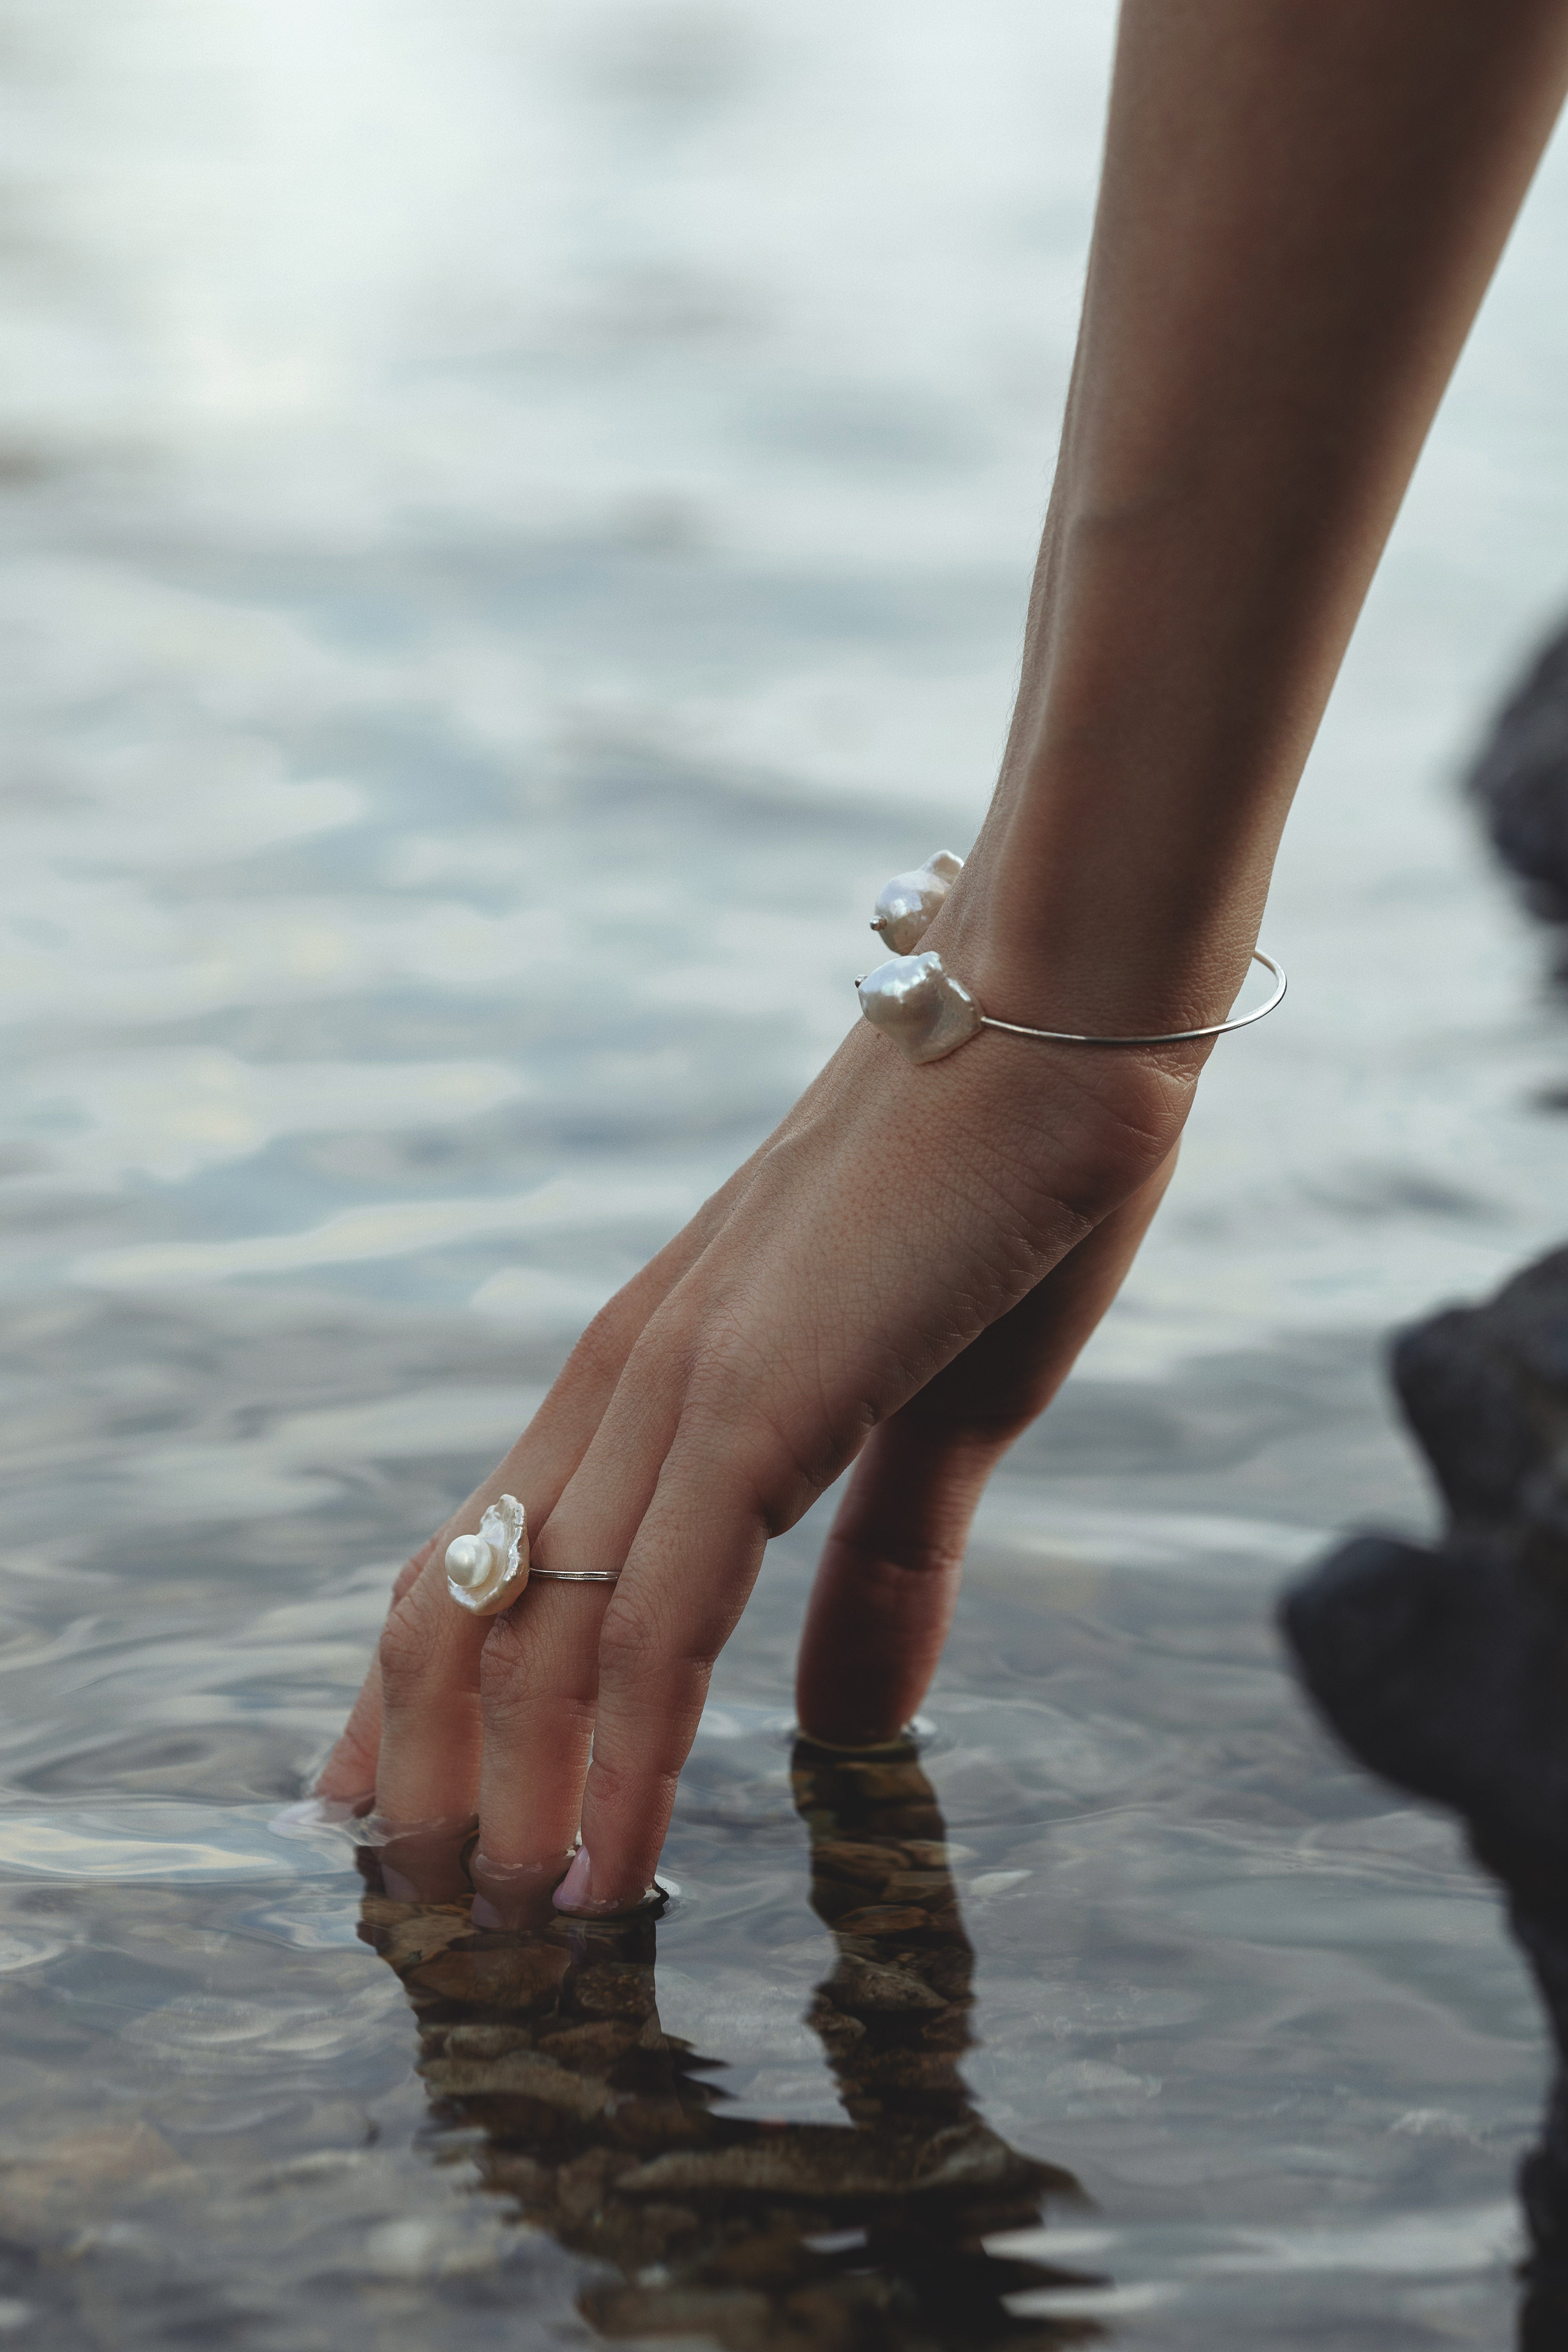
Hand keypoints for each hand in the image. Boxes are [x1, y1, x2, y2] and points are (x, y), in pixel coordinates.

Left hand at [318, 993, 1191, 1913]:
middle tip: (422, 1919)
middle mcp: (622, 1383)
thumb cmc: (1003, 1197)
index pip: (484, 1556)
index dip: (417, 1694)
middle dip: (435, 1775)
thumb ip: (885, 1568)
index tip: (384, 1816)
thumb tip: (851, 1727)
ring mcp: (675, 1391)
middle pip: (467, 1609)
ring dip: (508, 1800)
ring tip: (498, 1942)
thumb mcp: (942, 1420)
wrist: (1057, 1022)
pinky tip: (606, 1870)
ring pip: (538, 1634)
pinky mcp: (753, 1404)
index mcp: (649, 1375)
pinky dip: (621, 1760)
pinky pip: (656, 1619)